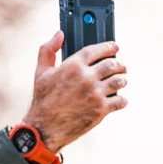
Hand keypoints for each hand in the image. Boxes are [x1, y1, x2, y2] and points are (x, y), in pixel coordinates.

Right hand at [23, 31, 127, 152]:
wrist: (44, 128)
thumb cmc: (42, 101)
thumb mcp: (41, 72)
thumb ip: (48, 50)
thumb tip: (59, 34)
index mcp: (72, 66)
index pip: (97, 50)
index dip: (108, 47)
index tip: (115, 47)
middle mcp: (86, 77)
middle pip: (112, 64)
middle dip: (119, 65)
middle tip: (120, 67)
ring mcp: (95, 94)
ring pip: (119, 81)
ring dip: (121, 80)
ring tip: (120, 81)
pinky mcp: (101, 109)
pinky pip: (120, 100)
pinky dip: (121, 100)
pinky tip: (118, 99)